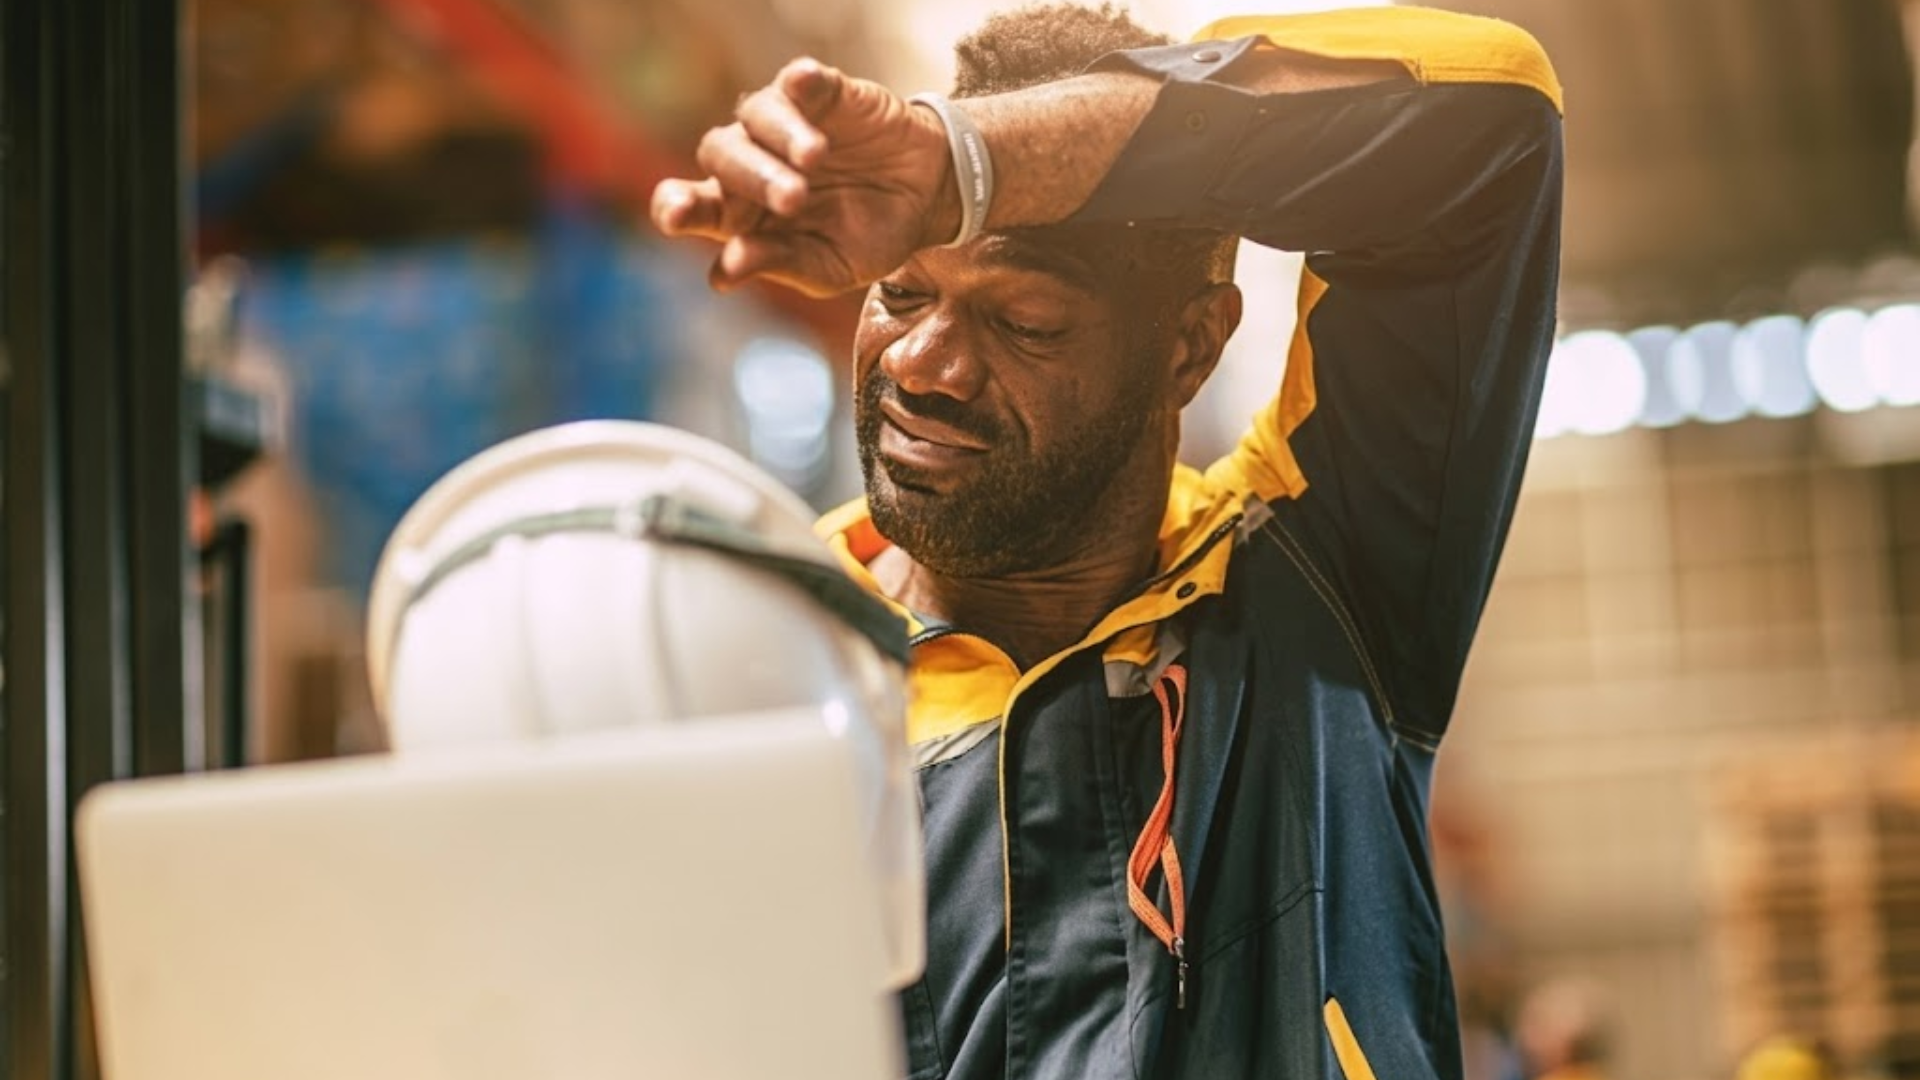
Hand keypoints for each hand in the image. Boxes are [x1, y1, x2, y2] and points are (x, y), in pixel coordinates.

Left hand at [650, 60, 958, 297]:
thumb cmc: (867, 237)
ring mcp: (781, 122)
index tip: (679, 214)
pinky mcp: (820, 91)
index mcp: (740, 214)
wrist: (927, 199)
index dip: (677, 206)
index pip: (690, 205)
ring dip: (781, 137)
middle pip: (721, 155)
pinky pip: (799, 80)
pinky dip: (801, 81)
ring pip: (755, 113)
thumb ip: (779, 265)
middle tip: (794, 199)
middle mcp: (750, 161)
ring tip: (816, 158)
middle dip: (753, 178)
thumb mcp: (829, 266)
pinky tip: (806, 84)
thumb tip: (721, 275)